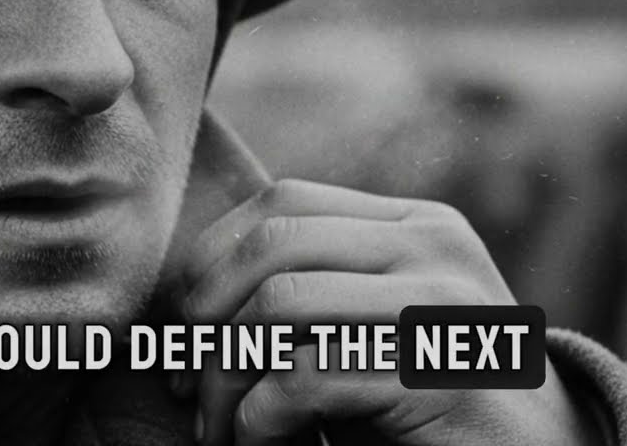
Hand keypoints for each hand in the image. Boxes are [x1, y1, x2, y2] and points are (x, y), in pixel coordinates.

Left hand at [177, 180, 600, 444]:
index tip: (184, 335)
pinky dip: (259, 422)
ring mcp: (443, 303)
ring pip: (279, 305)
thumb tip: (187, 303)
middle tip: (187, 387)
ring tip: (225, 430)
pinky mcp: (440, 373)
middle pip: (271, 245)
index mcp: (413, 224)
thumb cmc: (430, 406)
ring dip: (227, 379)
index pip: (282, 203)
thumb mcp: (369, 328)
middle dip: (205, 321)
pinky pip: (306, 379)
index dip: (211, 263)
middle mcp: (432, 246)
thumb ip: (312, 292)